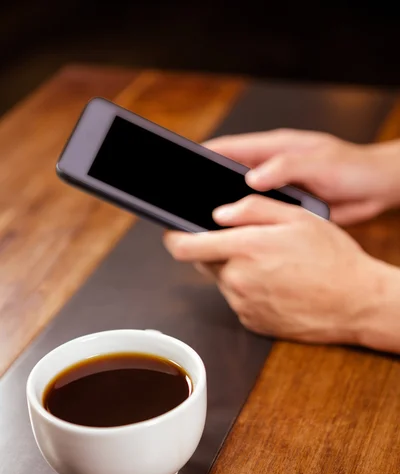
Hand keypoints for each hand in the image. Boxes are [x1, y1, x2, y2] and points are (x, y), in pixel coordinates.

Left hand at [164, 196, 382, 345]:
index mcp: (245, 248)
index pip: (185, 247)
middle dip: (217, 250)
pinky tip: (276, 286)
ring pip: (223, 281)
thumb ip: (253, 209)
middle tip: (251, 245)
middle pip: (205, 263)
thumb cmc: (332, 258)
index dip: (173, 238)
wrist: (356, 302)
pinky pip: (238, 301)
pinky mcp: (251, 322)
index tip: (172, 233)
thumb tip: (220, 214)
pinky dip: (249, 291)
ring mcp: (243, 305)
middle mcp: (237, 280)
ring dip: (236, 271)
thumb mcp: (297, 218)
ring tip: (273, 267)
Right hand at [205, 130, 399, 224]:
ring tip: (209, 225)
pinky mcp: (284, 210)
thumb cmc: (353, 168)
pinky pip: (258, 217)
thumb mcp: (320, 162)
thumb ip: (286, 167)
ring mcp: (276, 190)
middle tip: (189, 203)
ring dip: (229, 210)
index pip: (230, 148)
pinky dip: (247, 226)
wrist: (376, 189)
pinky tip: (238, 238)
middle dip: (208, 188)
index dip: (204, 155)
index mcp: (275, 148)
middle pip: (229, 176)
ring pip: (242, 200)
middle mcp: (271, 169)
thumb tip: (252, 178)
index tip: (182, 164)